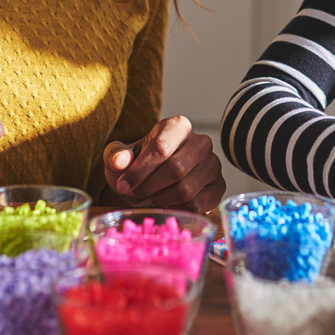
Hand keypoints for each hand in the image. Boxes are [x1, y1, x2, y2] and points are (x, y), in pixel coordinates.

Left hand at [101, 115, 225, 212]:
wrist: (153, 183)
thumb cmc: (137, 167)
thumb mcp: (119, 159)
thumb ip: (116, 156)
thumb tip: (120, 161)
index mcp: (177, 126)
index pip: (160, 148)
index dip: (138, 171)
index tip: (122, 186)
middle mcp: (201, 142)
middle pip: (175, 170)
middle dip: (149, 186)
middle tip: (136, 192)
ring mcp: (213, 164)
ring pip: (186, 190)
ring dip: (161, 199)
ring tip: (151, 196)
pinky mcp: (218, 187)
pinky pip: (197, 205)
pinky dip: (176, 209)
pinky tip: (167, 203)